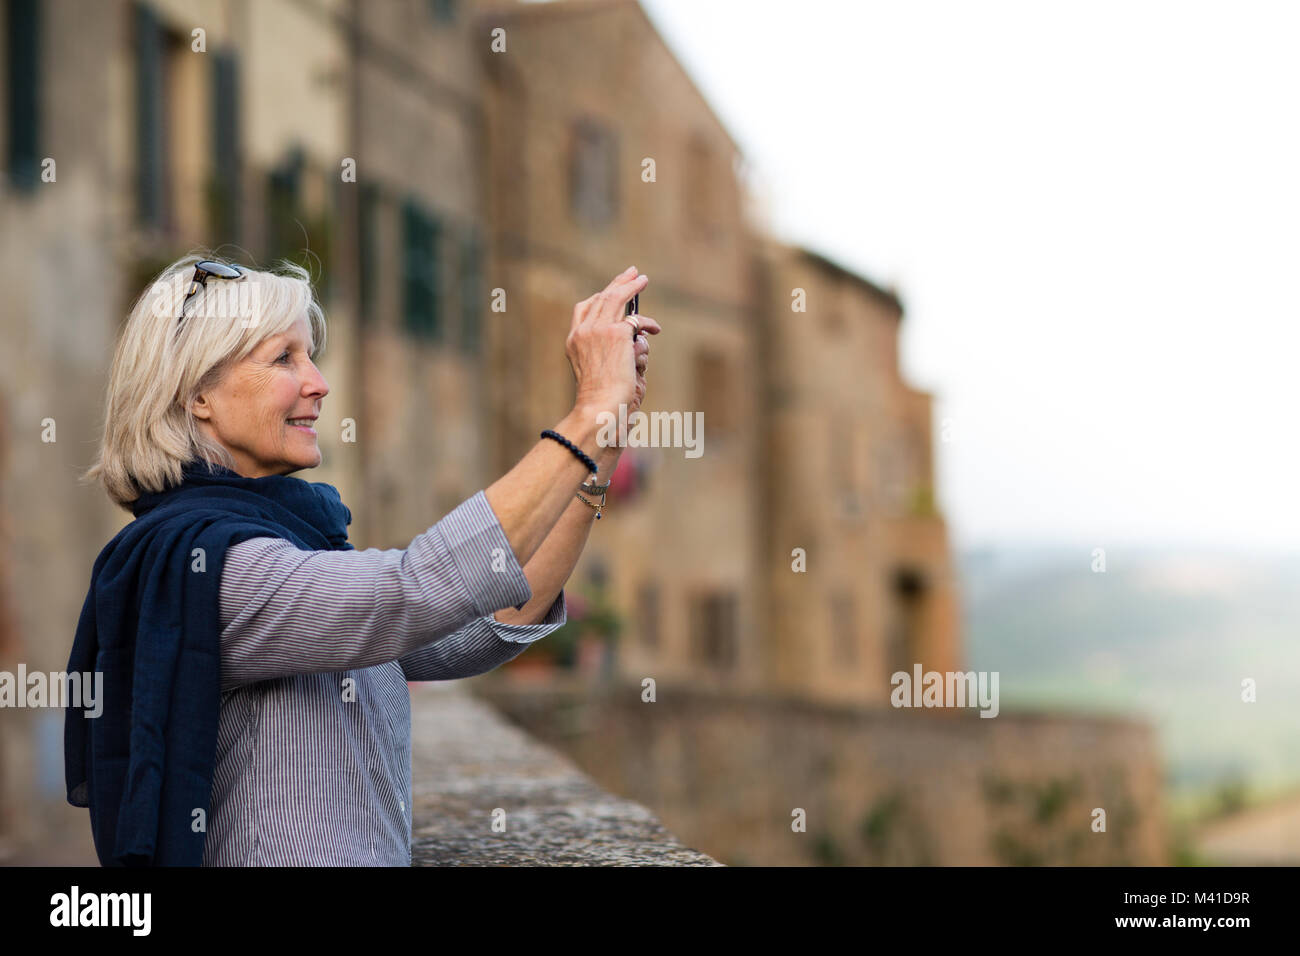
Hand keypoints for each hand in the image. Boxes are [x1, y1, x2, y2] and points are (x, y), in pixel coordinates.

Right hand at [566, 267, 660, 418]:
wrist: (600, 405)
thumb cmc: (601, 396)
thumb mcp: (596, 369)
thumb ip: (607, 350)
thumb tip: (636, 337)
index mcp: (574, 340)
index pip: (583, 309)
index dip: (598, 298)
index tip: (609, 291)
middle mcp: (583, 331)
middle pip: (601, 298)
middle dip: (617, 284)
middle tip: (631, 274)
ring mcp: (599, 329)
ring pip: (616, 298)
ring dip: (631, 286)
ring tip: (642, 279)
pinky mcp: (618, 333)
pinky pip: (638, 322)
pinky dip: (648, 324)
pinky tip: (655, 329)